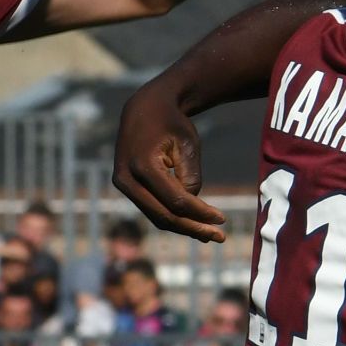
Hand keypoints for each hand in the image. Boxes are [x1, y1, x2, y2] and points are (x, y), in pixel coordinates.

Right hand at [112, 82, 227, 242]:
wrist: (144, 108)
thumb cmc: (171, 123)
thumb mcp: (188, 143)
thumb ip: (191, 175)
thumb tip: (193, 205)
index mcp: (143, 165)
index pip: (176, 200)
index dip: (200, 213)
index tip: (222, 219)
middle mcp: (126, 178)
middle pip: (164, 215)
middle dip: (193, 228)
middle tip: (219, 237)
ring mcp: (123, 184)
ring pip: (156, 216)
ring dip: (183, 227)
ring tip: (209, 234)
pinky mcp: (126, 186)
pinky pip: (151, 208)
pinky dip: (172, 217)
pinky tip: (194, 224)